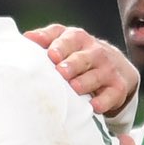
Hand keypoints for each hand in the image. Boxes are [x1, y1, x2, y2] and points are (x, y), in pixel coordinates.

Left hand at [26, 23, 140, 119]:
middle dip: (73, 64)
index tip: (52, 55)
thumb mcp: (64, 41)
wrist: (115, 66)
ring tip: (75, 88)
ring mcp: (108, 70)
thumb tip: (26, 38)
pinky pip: (111, 95)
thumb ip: (45, 38)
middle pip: (84, 57)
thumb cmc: (78, 54)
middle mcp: (95, 52)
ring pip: (97, 76)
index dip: (61, 46)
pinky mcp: (117, 88)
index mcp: (78, 39)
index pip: (69, 39)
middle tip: (62, 72)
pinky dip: (103, 101)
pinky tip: (94, 106)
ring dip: (85, 82)